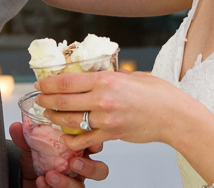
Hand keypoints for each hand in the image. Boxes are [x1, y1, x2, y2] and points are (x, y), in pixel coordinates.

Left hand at [10, 121, 108, 187]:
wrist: (23, 181)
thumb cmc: (37, 161)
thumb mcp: (30, 147)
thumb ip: (26, 137)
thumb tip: (16, 126)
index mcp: (77, 151)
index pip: (94, 146)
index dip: (96, 144)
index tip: (91, 143)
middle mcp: (79, 168)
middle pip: (99, 170)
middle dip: (90, 167)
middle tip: (73, 162)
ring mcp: (73, 182)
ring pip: (80, 187)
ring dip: (67, 182)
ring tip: (51, 175)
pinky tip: (41, 182)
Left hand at [35, 70, 184, 150]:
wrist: (175, 115)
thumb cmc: (158, 93)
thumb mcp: (132, 75)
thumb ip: (112, 75)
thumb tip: (96, 74)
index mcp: (107, 79)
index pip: (67, 80)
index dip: (49, 83)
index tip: (40, 84)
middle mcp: (103, 98)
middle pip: (64, 100)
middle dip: (46, 100)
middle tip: (39, 100)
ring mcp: (107, 118)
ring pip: (71, 120)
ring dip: (56, 118)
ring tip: (49, 115)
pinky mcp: (112, 134)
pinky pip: (86, 139)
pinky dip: (73, 140)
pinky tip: (66, 137)